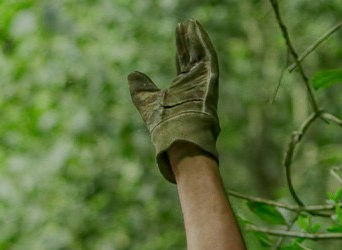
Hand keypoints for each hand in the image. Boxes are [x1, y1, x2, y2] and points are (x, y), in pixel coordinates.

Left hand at [128, 20, 219, 183]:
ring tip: (190, 22)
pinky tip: (195, 28)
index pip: (183, 63)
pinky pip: (208, 56)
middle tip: (184, 23)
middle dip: (188, 40)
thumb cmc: (162, 125)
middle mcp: (195, 84)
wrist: (176, 135)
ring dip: (196, 37)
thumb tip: (132, 74)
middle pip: (192, 56)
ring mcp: (203, 81)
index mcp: (183, 89)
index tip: (177, 32)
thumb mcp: (146, 102)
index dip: (180, 48)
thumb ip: (140, 88)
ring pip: (201, 54)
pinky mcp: (210, 79)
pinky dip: (202, 41)